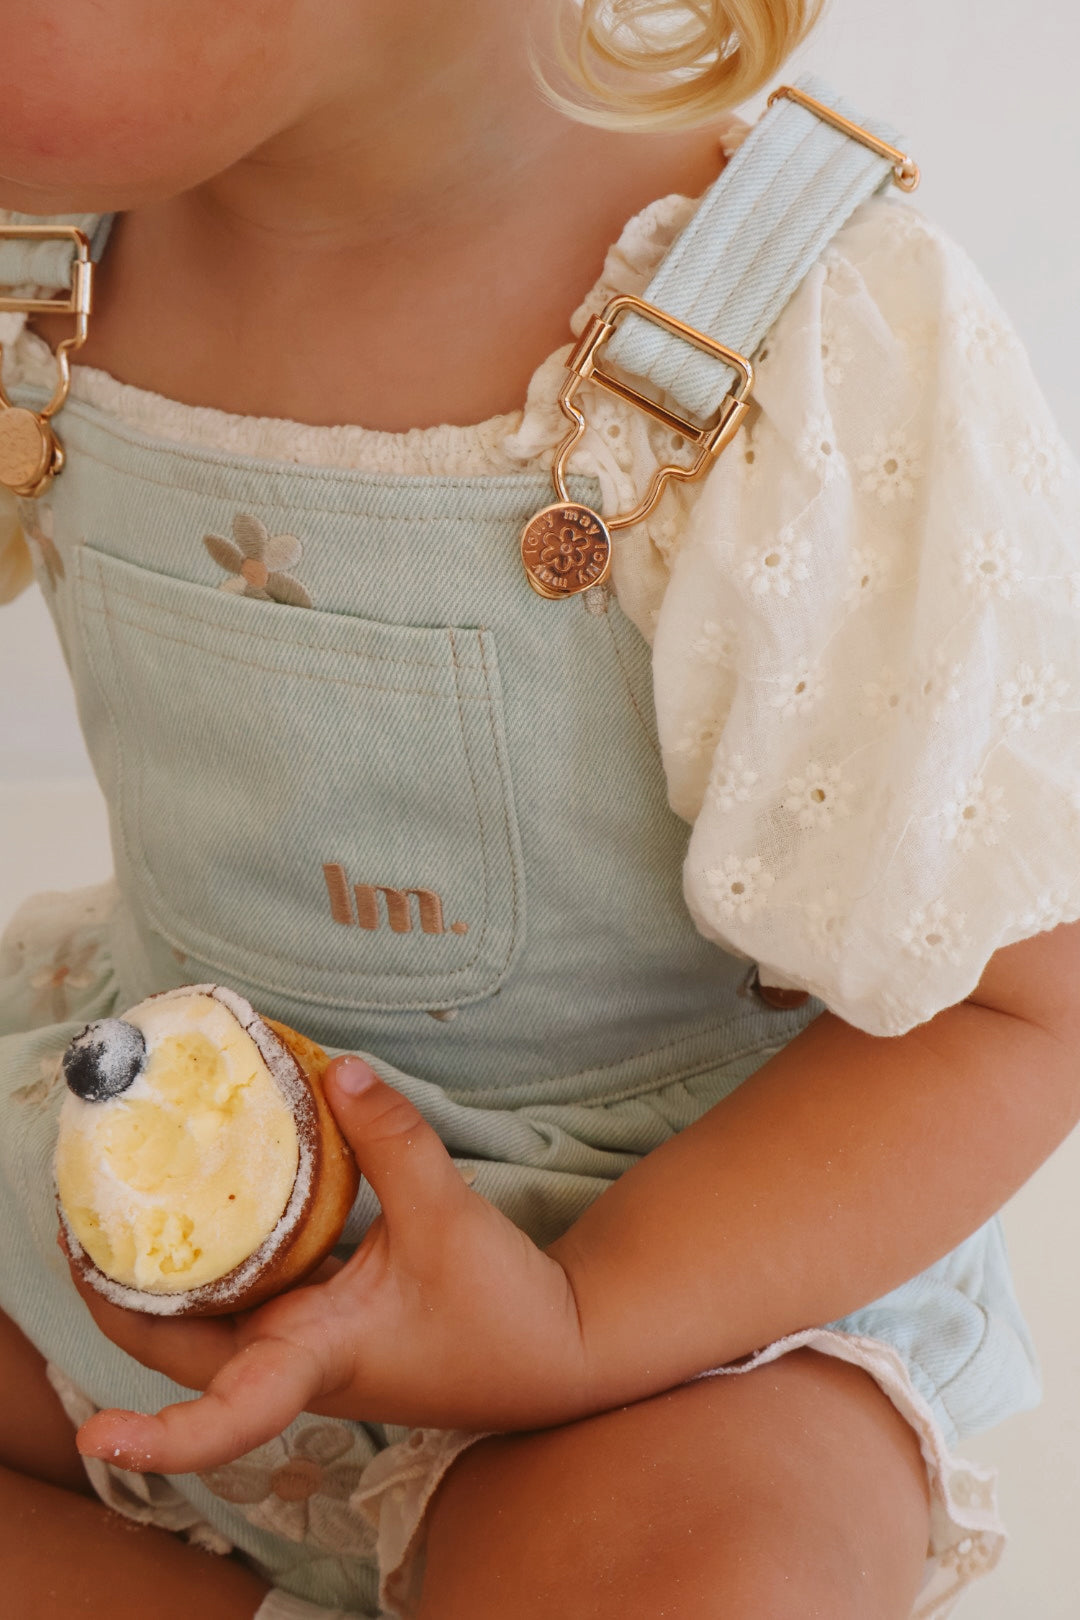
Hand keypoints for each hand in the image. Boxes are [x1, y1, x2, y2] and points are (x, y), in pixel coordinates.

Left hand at [69, 1057, 591, 1473]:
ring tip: (125, 1207)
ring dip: (159, 1282)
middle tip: (82, 1227)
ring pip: (207, 1327)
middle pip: (180, 1353)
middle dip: (118, 1303)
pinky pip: (248, 1298)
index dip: (160, 1439)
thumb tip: (338, 1070)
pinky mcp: (326, 1328)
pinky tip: (216, 1207)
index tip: (94, 1439)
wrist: (556, 1354)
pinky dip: (218, 1263)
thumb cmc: (503, 1312)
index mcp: (317, 1359)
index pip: (228, 1418)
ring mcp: (307, 1348)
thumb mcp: (448, 1216)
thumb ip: (393, 1139)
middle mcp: (296, 1362)